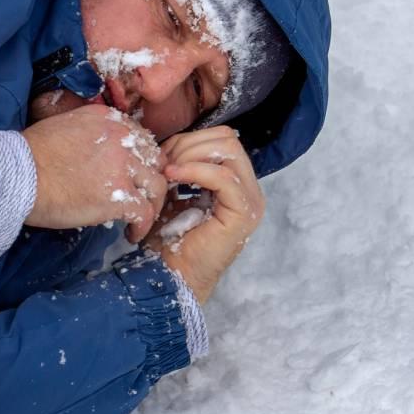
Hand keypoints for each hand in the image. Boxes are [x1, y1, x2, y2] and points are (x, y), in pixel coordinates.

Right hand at [22, 103, 166, 237]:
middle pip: (154, 160)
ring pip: (156, 186)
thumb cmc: (29, 155)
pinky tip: (132, 234)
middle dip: (150, 180)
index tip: (134, 175)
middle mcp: (121, 139)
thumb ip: (88, 133)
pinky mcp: (119, 197)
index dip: (141, 159)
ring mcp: (123, 168)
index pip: (140, 138)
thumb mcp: (64, 126)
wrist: (19, 176)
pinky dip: (143, 225)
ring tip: (141, 219)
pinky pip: (144, 212)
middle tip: (142, 196)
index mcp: (107, 120)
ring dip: (152, 204)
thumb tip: (94, 152)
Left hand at [140, 126, 263, 303]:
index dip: (189, 140)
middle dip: (189, 144)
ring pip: (228, 151)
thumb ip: (179, 166)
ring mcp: (250, 201)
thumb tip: (170, 142)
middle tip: (164, 163)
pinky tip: (173, 177)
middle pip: (227, 139)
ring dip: (191, 156)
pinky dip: (195, 171)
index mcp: (235, 182)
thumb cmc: (168, 239)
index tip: (163, 157)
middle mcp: (248, 188)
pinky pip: (224, 177)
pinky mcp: (243, 214)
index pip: (221, 139)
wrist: (170, 275)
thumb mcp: (172, 193)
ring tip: (168, 172)